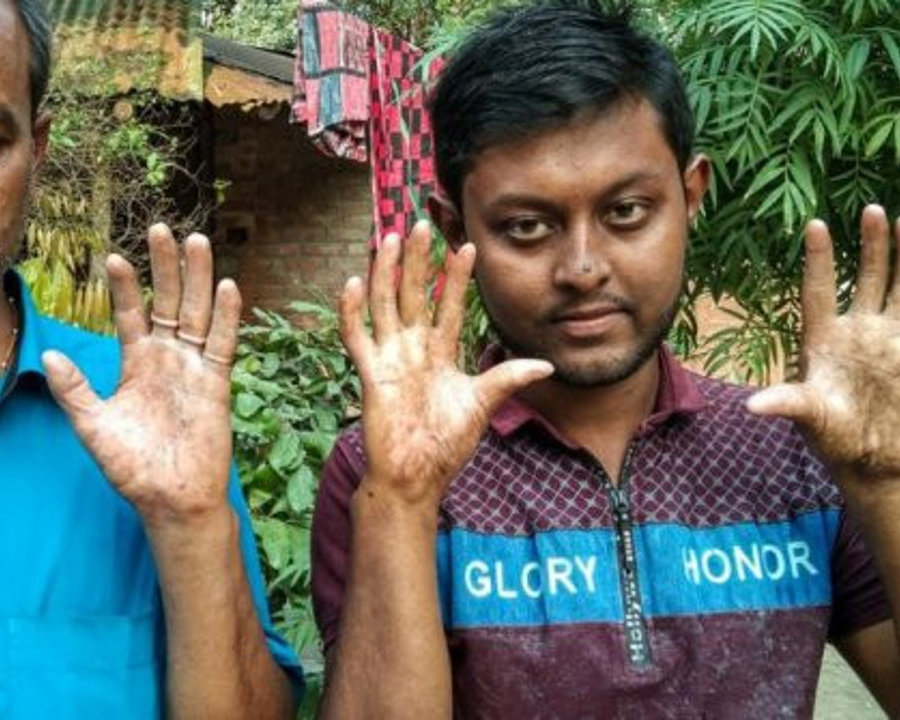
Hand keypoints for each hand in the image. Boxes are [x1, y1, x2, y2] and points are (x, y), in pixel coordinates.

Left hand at [43, 224, 239, 526]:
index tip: (115, 257)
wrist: (168, 498)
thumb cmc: (130, 467)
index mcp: (136, 363)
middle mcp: (167, 358)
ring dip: (197, 277)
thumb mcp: (92, 426)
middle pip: (169, 300)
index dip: (125, 287)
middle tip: (162, 227)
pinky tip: (226, 286)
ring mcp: (194, 368)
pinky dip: (226, 316)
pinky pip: (222, 343)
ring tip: (196, 240)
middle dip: (166, 265)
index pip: (131, 314)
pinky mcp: (216, 383)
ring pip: (198, 312)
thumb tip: (46, 353)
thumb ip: (73, 389)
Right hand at [340, 223, 552, 509]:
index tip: (466, 246)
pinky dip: (352, 311)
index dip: (457, 277)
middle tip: (420, 224)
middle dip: (417, 260)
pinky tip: (353, 282)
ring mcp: (390, 359)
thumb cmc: (446, 443)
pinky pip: (358, 337)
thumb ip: (508, 378)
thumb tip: (546, 365)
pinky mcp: (371, 374)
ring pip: (384, 305)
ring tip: (387, 238)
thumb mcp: (483, 405)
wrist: (416, 476)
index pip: (450, 306)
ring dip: (384, 272)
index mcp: (440, 353)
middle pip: (414, 294)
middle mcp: (413, 349)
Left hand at [748, 206, 899, 488]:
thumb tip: (751, 406)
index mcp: (822, 341)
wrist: (877, 459)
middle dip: (868, 246)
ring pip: (894, 286)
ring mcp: (884, 338)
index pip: (819, 291)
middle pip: (862, 278)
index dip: (819, 261)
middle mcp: (853, 332)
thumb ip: (788, 404)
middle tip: (870, 210)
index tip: (815, 225)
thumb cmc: (836, 440)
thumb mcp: (811, 419)